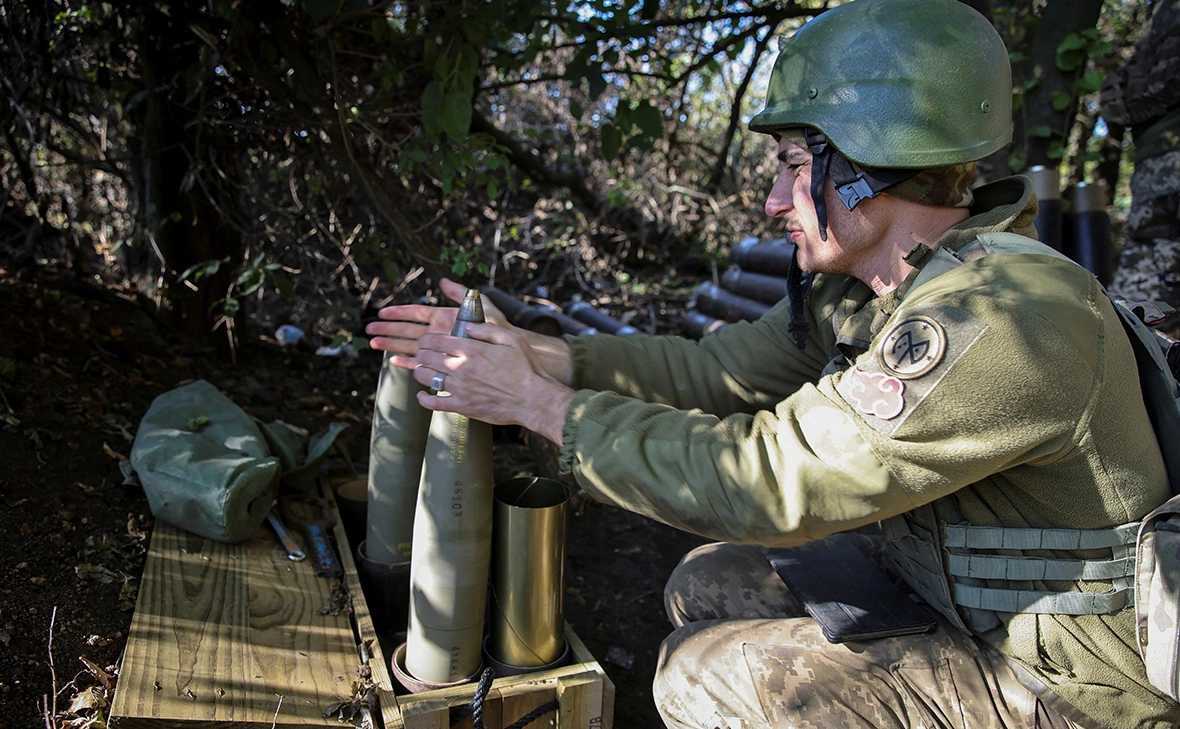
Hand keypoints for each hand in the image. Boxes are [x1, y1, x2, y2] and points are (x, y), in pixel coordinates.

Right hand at [365, 278, 507, 366]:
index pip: (415, 313)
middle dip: (388, 330)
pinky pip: (421, 363)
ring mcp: (438, 347)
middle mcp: (437, 332)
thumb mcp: (480, 305)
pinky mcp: (442, 361)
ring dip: (392, 345)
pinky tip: (394, 361)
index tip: (382, 312)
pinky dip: (408, 363)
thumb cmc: (496, 326)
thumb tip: (442, 280)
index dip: (399, 313)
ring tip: (374, 344)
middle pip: (407, 330)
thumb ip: (461, 293)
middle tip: (369, 329)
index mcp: (443, 317)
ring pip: (410, 346)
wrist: (506, 349)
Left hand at [411, 321, 573, 444]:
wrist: (533, 400)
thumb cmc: (526, 370)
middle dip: (419, 352)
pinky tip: (422, 395)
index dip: (426, 339)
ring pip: (427, 378)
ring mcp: (460, 389)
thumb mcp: (513, 340)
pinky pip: (434, 404)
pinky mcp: (462, 407)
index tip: (425, 340)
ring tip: (422, 369)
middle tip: (420, 352)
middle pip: (426, 357)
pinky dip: (423, 399)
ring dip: (420, 372)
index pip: (437, 340)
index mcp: (472, 350)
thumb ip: (488, 330)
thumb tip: (467, 325)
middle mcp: (461, 368)